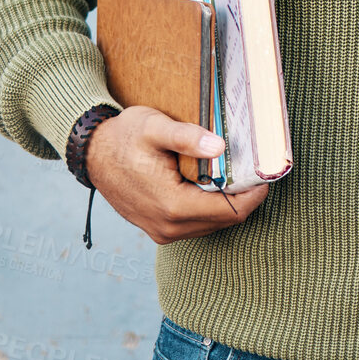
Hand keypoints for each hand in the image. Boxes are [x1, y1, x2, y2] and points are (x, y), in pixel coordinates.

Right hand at [85, 106, 268, 244]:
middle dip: (244, 198)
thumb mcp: (154, 127)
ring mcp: (163, 232)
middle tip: (256, 171)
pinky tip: (213, 185)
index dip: (254, 193)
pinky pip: (197, 225)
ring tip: (238, 176)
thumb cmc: (123, 136)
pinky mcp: (159, 230)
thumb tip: (219, 146)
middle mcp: (169, 227)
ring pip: (212, 225)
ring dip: (228, 204)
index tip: (266, 174)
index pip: (230, 210)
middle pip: (225, 220)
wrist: (91, 154)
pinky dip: (210, 208)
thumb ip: (186, 137)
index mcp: (172, 205)